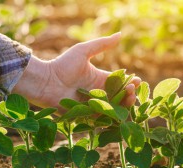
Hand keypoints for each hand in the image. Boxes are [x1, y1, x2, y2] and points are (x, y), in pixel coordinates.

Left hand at [12, 33, 140, 110]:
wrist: (46, 82)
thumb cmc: (63, 65)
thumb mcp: (83, 51)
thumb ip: (102, 44)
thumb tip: (120, 34)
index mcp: (100, 79)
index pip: (120, 82)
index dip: (130, 82)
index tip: (137, 80)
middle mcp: (99, 93)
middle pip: (120, 96)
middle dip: (129, 94)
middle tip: (132, 90)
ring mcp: (94, 105)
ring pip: (114, 108)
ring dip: (124, 105)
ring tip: (129, 98)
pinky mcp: (87, 115)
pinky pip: (102, 117)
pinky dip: (112, 115)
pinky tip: (119, 112)